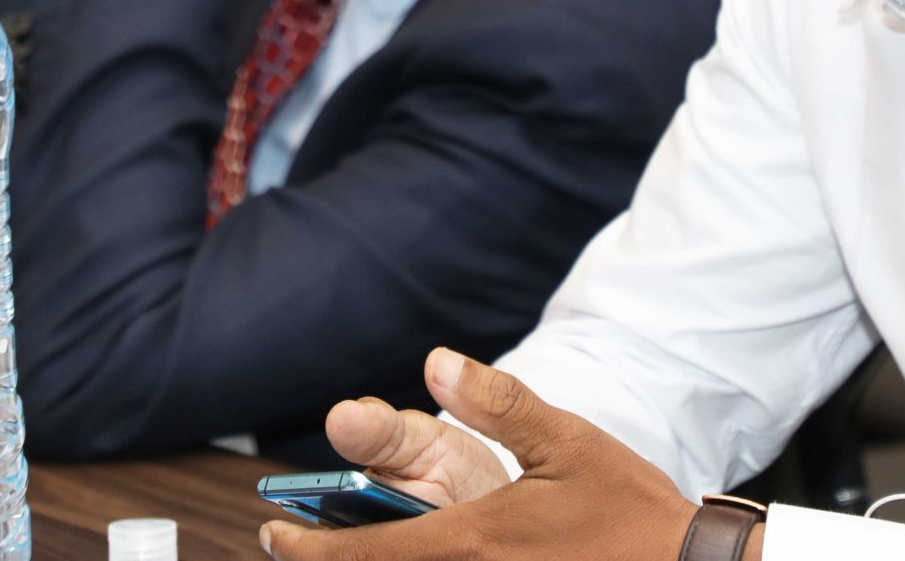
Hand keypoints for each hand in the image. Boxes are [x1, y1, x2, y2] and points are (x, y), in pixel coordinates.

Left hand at [262, 348, 699, 560]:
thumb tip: (433, 363)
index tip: (274, 534)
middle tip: (299, 543)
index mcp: (471, 542)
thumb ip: (498, 403)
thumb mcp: (566, 440)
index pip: (366, 554)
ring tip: (355, 547)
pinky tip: (424, 556)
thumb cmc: (629, 510)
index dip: (310, 548)